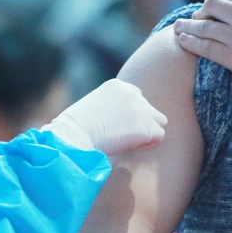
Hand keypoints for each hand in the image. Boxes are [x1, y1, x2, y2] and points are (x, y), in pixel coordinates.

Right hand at [44, 79, 167, 155]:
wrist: (72, 137)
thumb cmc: (74, 129)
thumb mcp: (92, 107)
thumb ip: (111, 108)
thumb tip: (120, 123)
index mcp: (117, 86)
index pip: (137, 96)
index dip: (131, 114)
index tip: (118, 125)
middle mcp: (132, 93)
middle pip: (151, 110)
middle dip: (142, 123)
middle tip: (124, 136)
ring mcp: (140, 110)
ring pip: (159, 122)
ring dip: (148, 133)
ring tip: (129, 142)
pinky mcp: (144, 127)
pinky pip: (159, 137)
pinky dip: (149, 144)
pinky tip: (131, 147)